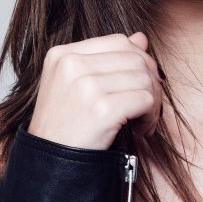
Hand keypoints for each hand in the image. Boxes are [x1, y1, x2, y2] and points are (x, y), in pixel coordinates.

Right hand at [27, 31, 162, 150]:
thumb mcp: (77, 86)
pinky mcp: (101, 109)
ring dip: (152, 102)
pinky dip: (151, 115)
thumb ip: (108, 59)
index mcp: (62, 55)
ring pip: (144, 79)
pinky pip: (145, 100)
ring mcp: (85, 86)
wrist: (50, 163)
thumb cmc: (65, 128)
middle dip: (150, 82)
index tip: (139, 86)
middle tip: (147, 106)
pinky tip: (141, 128)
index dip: (138, 62)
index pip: (119, 42)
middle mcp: (71, 65)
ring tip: (142, 120)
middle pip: (135, 58)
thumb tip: (141, 38)